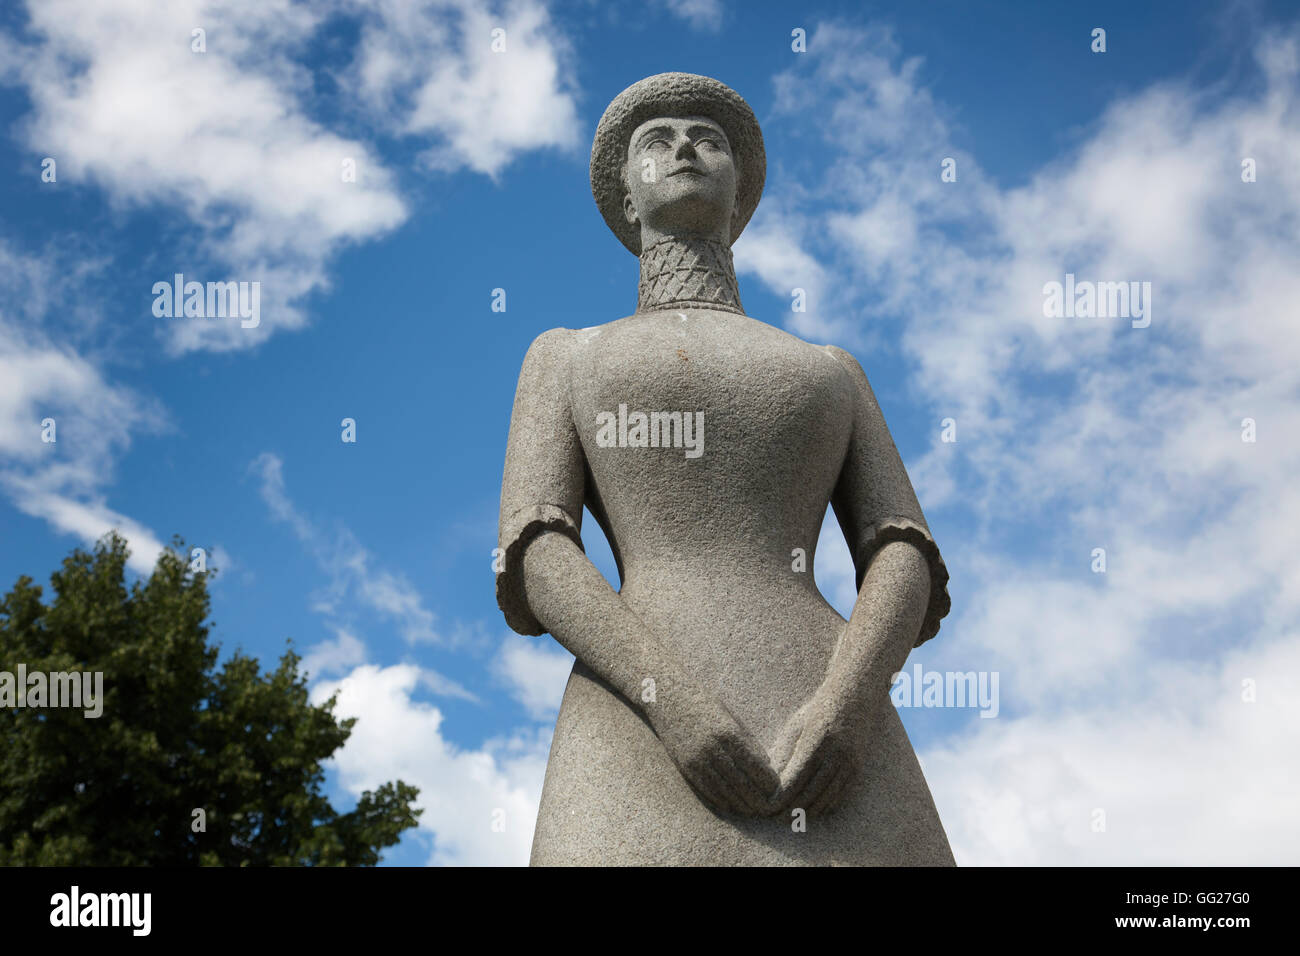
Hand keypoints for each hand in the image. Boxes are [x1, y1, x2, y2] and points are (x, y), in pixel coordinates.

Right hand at [647, 675, 779, 816]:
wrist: (666, 696)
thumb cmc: (703, 701)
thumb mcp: (730, 715)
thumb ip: (747, 739)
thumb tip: (765, 763)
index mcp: (729, 733)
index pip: (755, 765)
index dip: (767, 781)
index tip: (776, 789)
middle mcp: (713, 748)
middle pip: (741, 782)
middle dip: (756, 797)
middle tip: (767, 807)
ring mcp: (697, 759)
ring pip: (724, 790)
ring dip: (740, 803)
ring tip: (751, 810)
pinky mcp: (685, 765)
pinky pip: (706, 788)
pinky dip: (720, 799)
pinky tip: (730, 805)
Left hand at [770, 685, 869, 815]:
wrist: (855, 696)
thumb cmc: (820, 707)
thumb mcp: (798, 724)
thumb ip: (787, 750)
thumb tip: (772, 780)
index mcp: (816, 742)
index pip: (795, 779)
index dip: (781, 798)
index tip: (767, 807)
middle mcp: (836, 755)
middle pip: (810, 794)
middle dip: (791, 809)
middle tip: (775, 818)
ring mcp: (850, 763)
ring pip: (826, 799)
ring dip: (808, 812)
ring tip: (791, 818)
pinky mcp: (858, 769)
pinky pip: (841, 796)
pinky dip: (825, 807)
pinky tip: (812, 810)